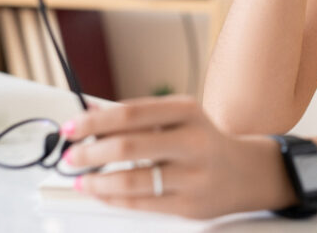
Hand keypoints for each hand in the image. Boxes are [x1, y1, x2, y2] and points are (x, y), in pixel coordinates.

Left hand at [62, 95, 289, 218]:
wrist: (246, 172)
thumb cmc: (203, 140)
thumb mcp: (178, 116)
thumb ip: (137, 116)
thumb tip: (90, 115)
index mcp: (186, 110)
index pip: (130, 114)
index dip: (94, 121)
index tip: (71, 128)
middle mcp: (192, 141)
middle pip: (127, 147)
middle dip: (89, 153)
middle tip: (70, 157)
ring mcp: (192, 176)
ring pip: (132, 180)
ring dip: (97, 181)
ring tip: (80, 179)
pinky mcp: (188, 205)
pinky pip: (140, 203)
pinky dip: (112, 198)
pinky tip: (100, 192)